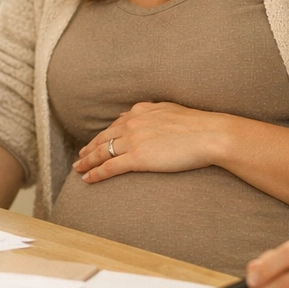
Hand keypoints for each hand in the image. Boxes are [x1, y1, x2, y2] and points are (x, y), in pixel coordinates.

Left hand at [73, 102, 227, 182]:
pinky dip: (96, 173)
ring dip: (87, 161)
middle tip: (80, 157)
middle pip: (103, 138)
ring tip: (79, 169)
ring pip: (102, 152)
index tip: (96, 143)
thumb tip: (132, 114)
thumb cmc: (197, 124)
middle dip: (89, 149)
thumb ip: (149, 111)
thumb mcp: (168, 109)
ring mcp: (133, 141)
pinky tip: (87, 179)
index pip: (115, 125)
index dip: (103, 136)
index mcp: (141, 112)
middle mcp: (132, 123)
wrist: (209, 134)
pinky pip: (110, 167)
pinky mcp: (137, 158)